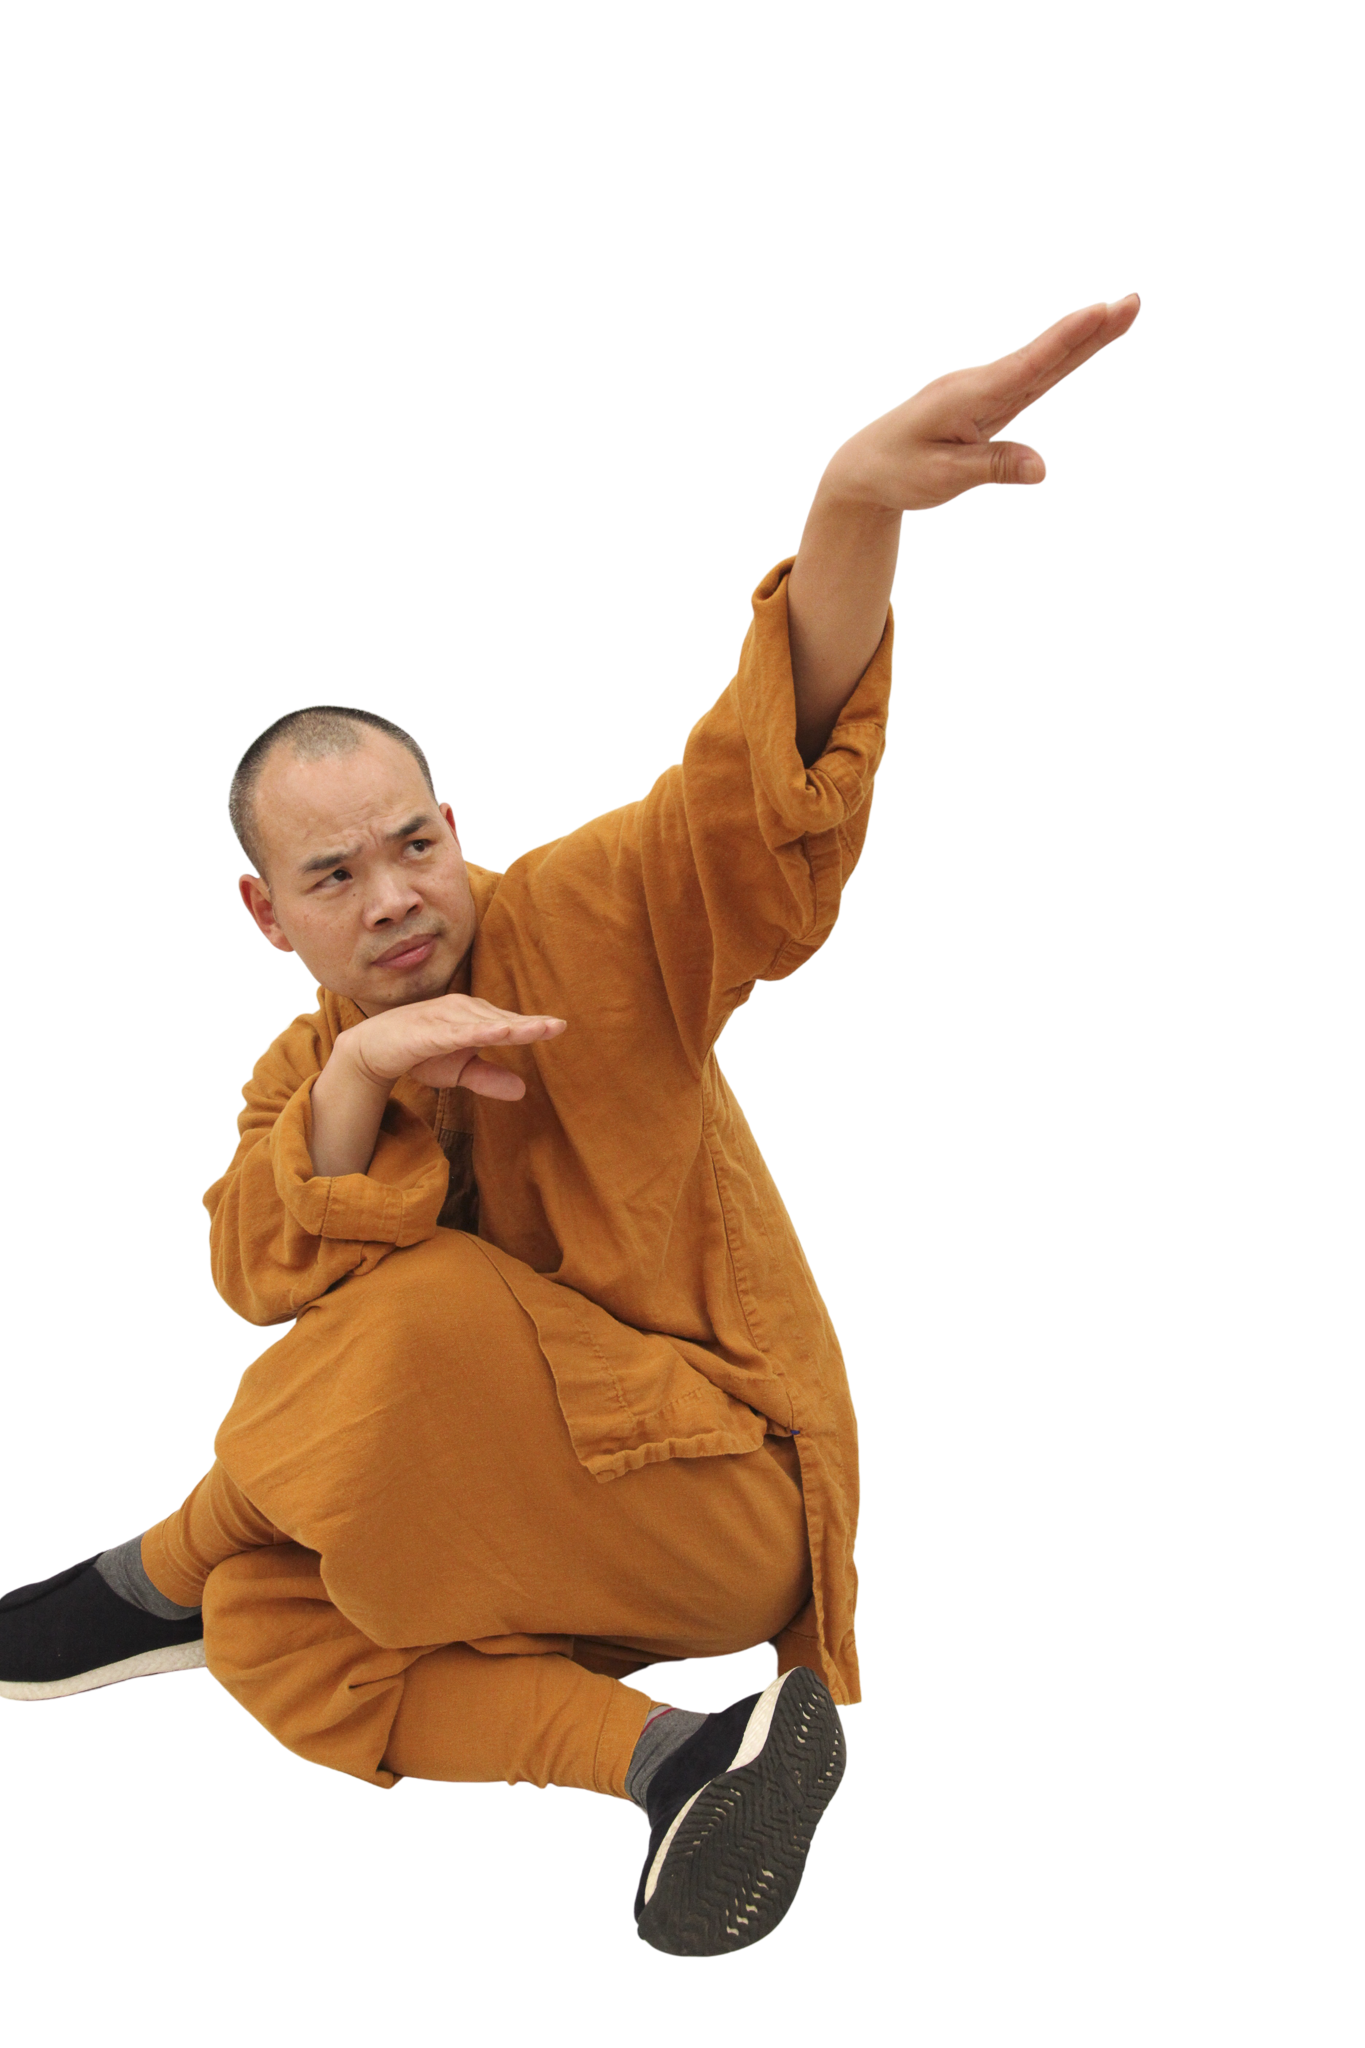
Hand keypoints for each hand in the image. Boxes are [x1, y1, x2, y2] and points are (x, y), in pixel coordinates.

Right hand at [343, 995, 566, 1099]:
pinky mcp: (425, 1032)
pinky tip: (494, 1033)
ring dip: (507, 1025)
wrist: (373, 1050)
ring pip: (481, 1023)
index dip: (533, 1025)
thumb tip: (523, 1091)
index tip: (560, 1026)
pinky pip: (454, 1032)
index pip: (509, 1023)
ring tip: (535, 1029)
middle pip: (500, 1020)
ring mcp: (443, 1019)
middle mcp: (462, 1011)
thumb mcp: (459, 1071)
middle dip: (528, 1023)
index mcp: (475, 1017)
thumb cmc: (421, 1054)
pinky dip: (474, 1032)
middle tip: (557, 1026)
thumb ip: (489, 1078)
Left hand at [826, 293, 1140, 514]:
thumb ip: (992, 467)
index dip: (1066, 340)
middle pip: (1044, 356)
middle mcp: (979, 386)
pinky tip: (1086, 342)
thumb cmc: (896, 471)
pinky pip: (1032, 380)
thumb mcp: (941, 477)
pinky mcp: (988, 404)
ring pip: (1042, 364)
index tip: (1099, 312)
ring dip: (1082, 339)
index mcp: (967, 397)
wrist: (864, 468)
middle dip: (1088, 330)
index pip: (1026, 366)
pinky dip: (1062, 359)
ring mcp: (985, 392)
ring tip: (1119, 313)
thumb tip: (1043, 468)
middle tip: (1130, 303)